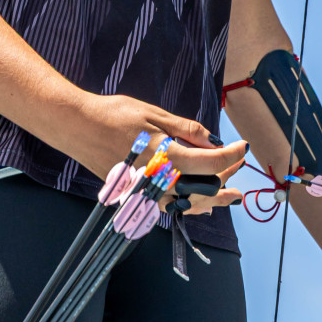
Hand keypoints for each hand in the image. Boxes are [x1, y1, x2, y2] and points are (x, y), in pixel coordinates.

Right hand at [79, 92, 245, 211]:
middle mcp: (160, 179)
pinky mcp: (138, 195)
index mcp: (167, 156)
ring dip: (212, 198)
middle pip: (204, 185)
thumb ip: (185, 130)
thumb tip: (213, 140)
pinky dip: (189, 205)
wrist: (78, 128)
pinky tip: (199, 204)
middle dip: (225, 175)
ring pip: (189, 202)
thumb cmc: (114, 115)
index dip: (232, 155)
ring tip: (230, 197)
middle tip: (239, 164)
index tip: (243, 146)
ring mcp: (148, 191)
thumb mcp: (154, 114)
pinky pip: (170, 206)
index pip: (211, 162)